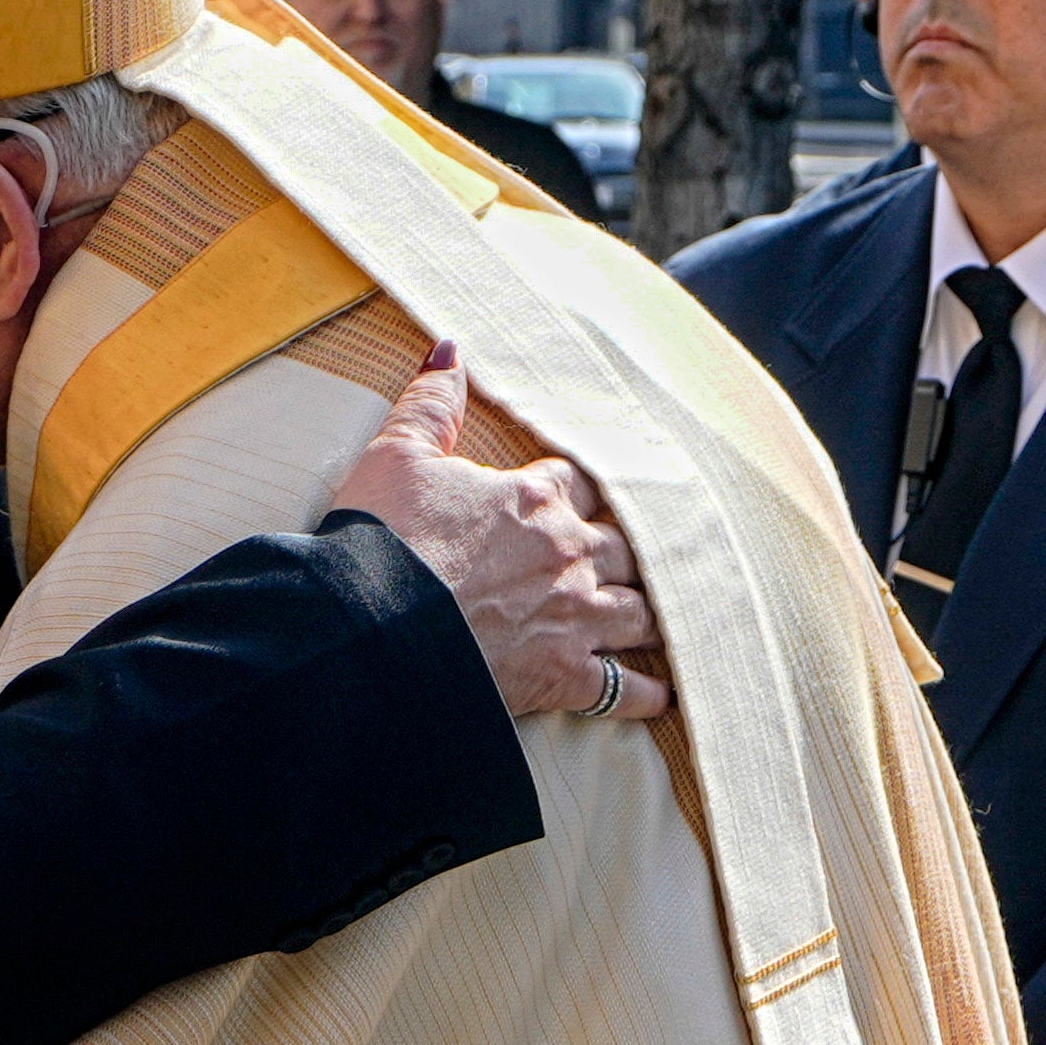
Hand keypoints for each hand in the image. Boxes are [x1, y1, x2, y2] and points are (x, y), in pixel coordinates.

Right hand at [322, 355, 661, 725]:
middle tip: (647, 554)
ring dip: (658, 613)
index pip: (577, 480)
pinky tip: (665, 694)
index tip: (578, 495)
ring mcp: (575, 616)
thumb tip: (450, 350)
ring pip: (643, 610)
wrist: (371, 629)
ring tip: (674, 616)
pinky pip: (626, 688)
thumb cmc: (382, 542)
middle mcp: (570, 553)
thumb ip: (430, 402)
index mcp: (535, 498)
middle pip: (629, 543)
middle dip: (636, 548)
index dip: (576, 487)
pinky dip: (649, 693)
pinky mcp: (565, 676)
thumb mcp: (396, 456)